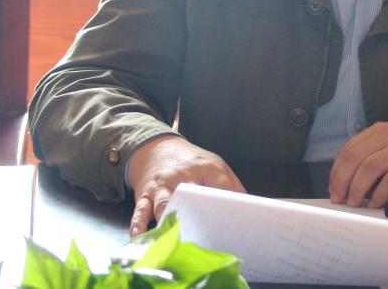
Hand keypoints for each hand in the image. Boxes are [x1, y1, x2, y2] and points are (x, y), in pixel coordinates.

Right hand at [127, 135, 244, 235]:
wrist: (157, 148)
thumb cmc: (191, 163)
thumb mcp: (215, 165)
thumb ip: (232, 186)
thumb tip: (248, 208)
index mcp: (206, 168)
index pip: (219, 185)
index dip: (225, 204)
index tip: (231, 223)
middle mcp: (183, 175)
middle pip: (190, 195)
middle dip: (195, 213)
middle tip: (204, 235)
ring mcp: (162, 185)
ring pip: (163, 203)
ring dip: (168, 220)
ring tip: (173, 238)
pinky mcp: (145, 195)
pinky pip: (140, 210)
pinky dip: (138, 224)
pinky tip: (139, 236)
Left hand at [329, 122, 387, 207]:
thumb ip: (377, 152)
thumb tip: (354, 179)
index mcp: (381, 130)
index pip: (349, 149)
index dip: (337, 170)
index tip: (333, 187)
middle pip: (354, 158)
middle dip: (342, 181)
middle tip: (339, 199)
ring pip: (368, 169)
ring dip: (357, 189)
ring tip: (354, 203)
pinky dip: (379, 194)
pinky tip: (376, 203)